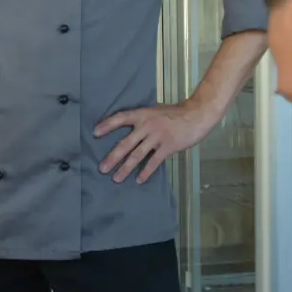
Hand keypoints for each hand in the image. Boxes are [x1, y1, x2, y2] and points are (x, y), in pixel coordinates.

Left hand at [94, 101, 220, 183]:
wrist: (196, 115)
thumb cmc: (175, 114)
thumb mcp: (155, 111)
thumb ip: (142, 119)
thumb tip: (128, 130)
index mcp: (143, 114)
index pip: (121, 118)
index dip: (107, 125)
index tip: (95, 133)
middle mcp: (147, 125)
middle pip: (126, 143)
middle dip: (113, 157)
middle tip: (102, 168)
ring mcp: (157, 136)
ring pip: (137, 155)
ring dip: (126, 168)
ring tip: (116, 178)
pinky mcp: (168, 146)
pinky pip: (154, 161)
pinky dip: (146, 171)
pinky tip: (139, 180)